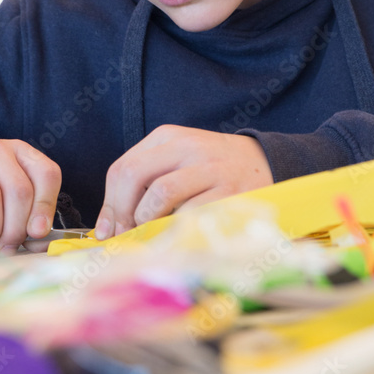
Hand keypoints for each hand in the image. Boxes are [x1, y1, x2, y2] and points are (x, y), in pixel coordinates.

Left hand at [94, 125, 272, 238]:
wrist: (265, 163)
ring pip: (160, 194)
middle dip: (122, 213)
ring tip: (152, 233)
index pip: (122, 168)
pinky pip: (190, 213)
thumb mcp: (178, 160)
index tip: (107, 230)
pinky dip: (175, 229)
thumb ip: (144, 182)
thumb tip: (108, 225)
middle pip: (134, 176)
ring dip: (147, 221)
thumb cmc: (211, 169)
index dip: (109, 205)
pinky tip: (176, 235)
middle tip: (125, 236)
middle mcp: (187, 147)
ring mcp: (210, 168)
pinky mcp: (229, 191)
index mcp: (168, 137)